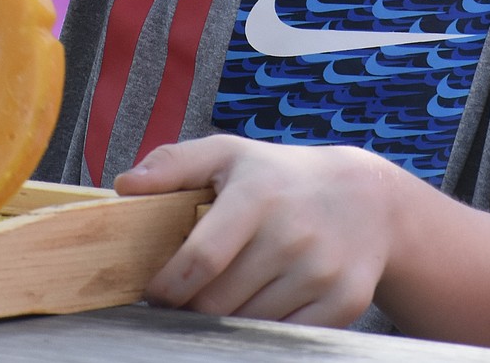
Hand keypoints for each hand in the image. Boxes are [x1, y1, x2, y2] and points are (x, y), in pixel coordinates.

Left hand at [115, 135, 394, 325]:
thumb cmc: (279, 176)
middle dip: (193, 304)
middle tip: (188, 294)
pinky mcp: (345, 302)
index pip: (201, 259)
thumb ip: (173, 164)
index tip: (155, 293)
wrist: (365, 198)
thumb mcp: (228, 154)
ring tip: (228, 290)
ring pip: (248, 324)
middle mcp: (292, 234)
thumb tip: (124, 186)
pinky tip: (263, 299)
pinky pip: (285, 336)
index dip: (168, 286)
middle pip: (219, 301)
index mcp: (257, 195)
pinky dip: (264, 327)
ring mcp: (321, 271)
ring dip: (228, 317)